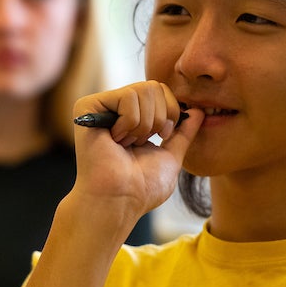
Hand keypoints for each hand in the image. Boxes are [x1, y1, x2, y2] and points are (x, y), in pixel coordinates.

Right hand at [69, 80, 201, 222]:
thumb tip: (198, 111)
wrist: (119, 200)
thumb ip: (183, 133)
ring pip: (141, 91)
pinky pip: (127, 96)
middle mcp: (113, 107)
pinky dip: (130, 124)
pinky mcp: (87, 106)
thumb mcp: (170, 156)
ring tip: (127, 144)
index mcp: (130, 117)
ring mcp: (99, 106)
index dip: (170, 112)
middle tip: (141, 142)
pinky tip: (115, 141)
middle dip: (159, 118)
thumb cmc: (141, 186)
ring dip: (144, 125)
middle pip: (153, 86)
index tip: (161, 137)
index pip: (160, 90)